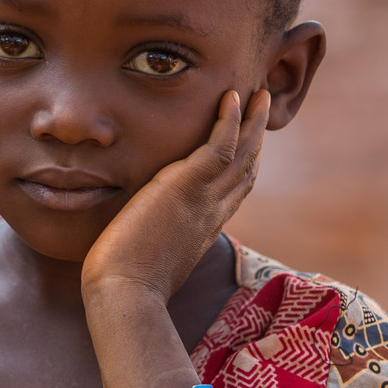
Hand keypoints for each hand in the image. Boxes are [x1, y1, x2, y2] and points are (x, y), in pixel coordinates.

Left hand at [81, 89, 269, 305]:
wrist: (124, 293)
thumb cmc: (125, 284)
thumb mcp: (150, 257)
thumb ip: (156, 240)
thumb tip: (137, 235)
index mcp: (205, 228)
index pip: (234, 191)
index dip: (245, 166)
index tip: (249, 146)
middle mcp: (214, 212)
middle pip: (246, 168)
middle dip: (256, 138)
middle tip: (263, 111)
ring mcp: (204, 198)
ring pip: (242, 153)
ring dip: (252, 122)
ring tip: (258, 95)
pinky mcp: (187, 186)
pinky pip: (219, 145)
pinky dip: (230, 120)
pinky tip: (234, 98)